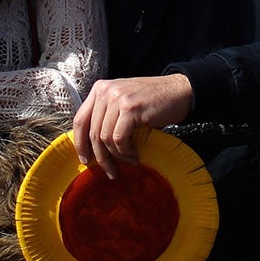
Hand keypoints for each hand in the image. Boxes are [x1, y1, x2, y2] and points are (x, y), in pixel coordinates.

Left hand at [72, 74, 194, 177]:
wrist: (179, 91)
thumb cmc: (152, 101)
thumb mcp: (123, 102)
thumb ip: (107, 115)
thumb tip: (91, 147)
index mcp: (100, 89)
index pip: (80, 120)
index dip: (79, 144)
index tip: (85, 160)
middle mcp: (105, 91)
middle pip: (92, 132)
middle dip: (100, 157)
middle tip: (110, 171)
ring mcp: (117, 98)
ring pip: (105, 138)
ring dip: (117, 156)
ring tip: (129, 161)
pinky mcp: (130, 108)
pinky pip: (119, 139)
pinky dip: (126, 152)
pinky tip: (136, 155)